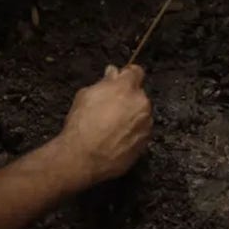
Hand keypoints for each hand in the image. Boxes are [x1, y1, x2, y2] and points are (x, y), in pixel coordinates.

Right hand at [57, 65, 152, 184]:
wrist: (84, 157)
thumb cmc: (82, 124)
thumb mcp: (86, 96)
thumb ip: (104, 82)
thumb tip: (112, 73)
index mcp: (127, 88)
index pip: (136, 72)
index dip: (128, 74)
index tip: (122, 78)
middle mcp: (141, 104)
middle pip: (139, 95)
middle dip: (128, 98)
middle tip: (110, 107)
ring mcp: (146, 124)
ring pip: (141, 114)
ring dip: (131, 116)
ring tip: (111, 126)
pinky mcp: (146, 142)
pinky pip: (140, 132)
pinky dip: (132, 132)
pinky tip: (115, 138)